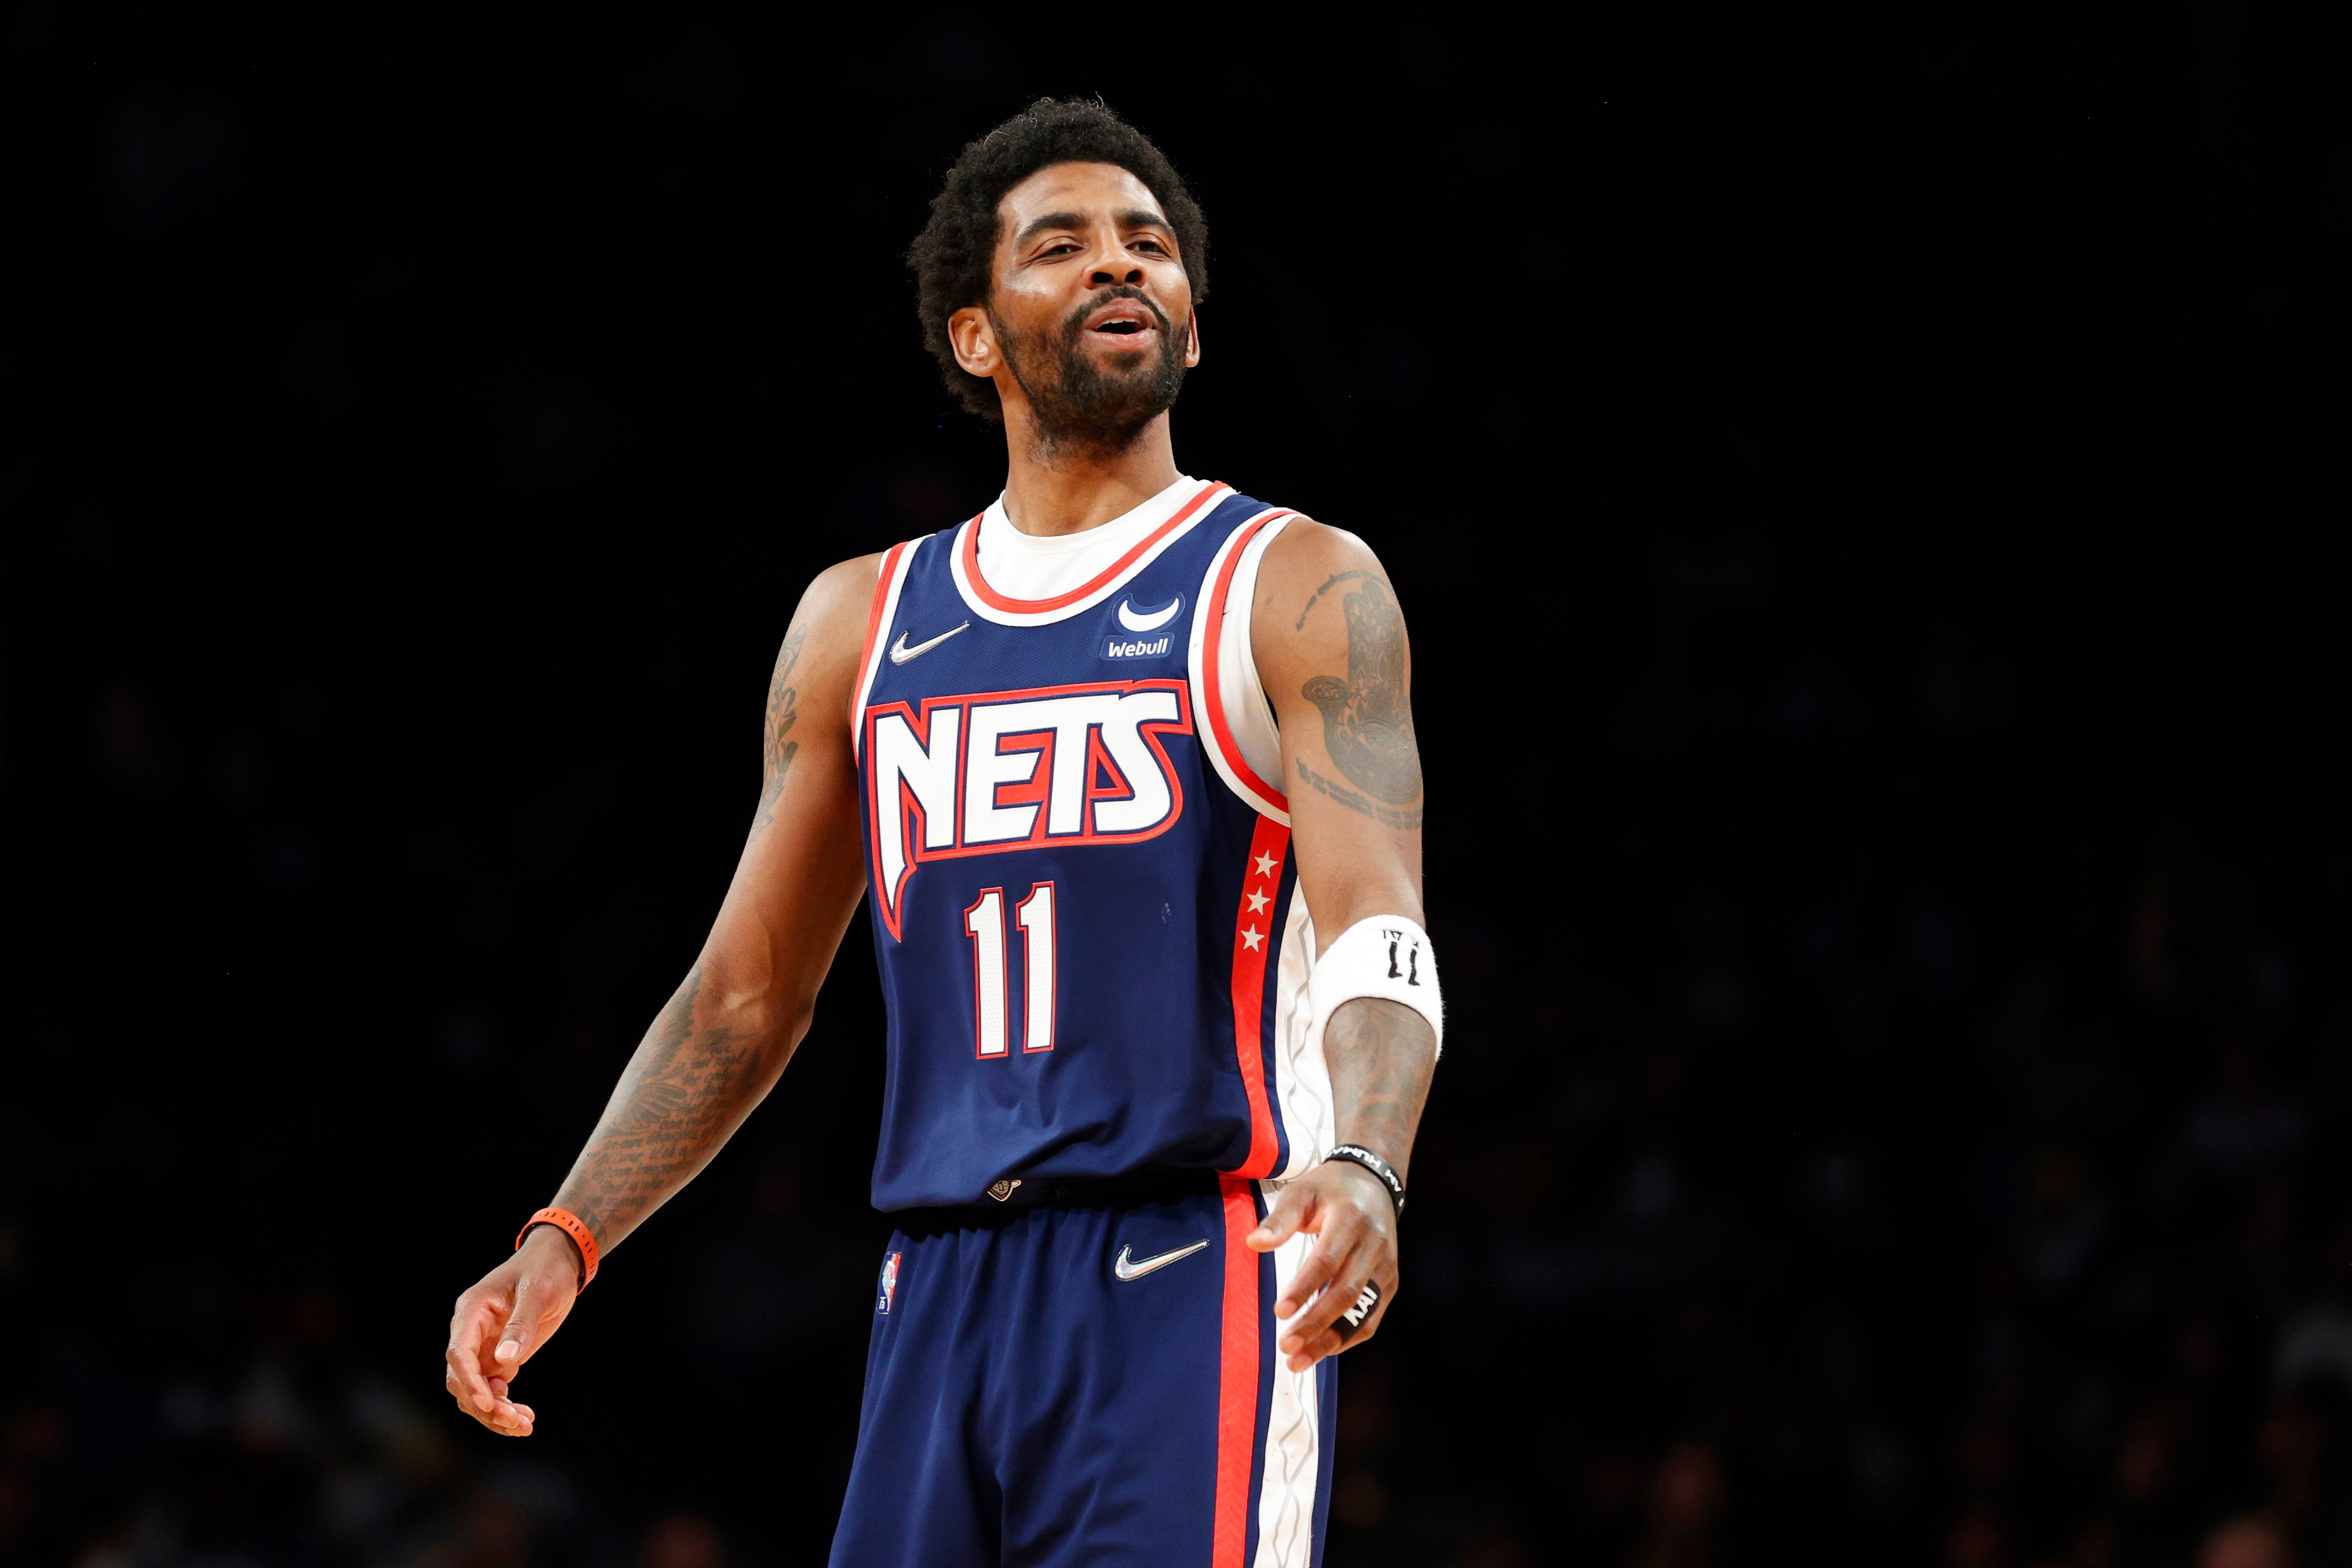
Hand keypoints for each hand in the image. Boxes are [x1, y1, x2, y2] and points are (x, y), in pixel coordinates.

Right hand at [443, 1225, 580, 1436]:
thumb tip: (505, 1360)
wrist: (558, 1262)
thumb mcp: (538, 1291)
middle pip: (463, 1379)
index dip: (469, 1381)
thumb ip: (521, 1324)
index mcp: (472, 1311)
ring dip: (494, 1412)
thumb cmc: (546, 1269)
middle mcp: (471, 1331)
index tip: (486, 1403)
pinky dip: (504, 1405)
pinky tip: (524, 1417)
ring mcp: (483, 1346)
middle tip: (516, 1422)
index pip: (458, 1352)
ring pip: (475, 1389)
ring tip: (524, 1426)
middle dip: (484, 1405)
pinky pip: (492, 1389)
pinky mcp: (498, 1356)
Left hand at [1247, 1159, 1398, 1371]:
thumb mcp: (1303, 1191)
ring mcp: (1386, 1267)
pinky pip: (1372, 1318)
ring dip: (1332, 1340)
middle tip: (1286, 1346)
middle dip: (1316, 1324)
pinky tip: (1322, 1350)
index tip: (1280, 1312)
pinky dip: (1348, 1337)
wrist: (1374, 1183)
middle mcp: (1374, 1246)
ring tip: (1300, 1360)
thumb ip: (1280, 1219)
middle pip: (1347, 1293)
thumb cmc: (1331, 1189)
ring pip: (1363, 1312)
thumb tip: (1253, 1243)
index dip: (1304, 1288)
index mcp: (1350, 1220)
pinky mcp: (1389, 1282)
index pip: (1327, 1261)